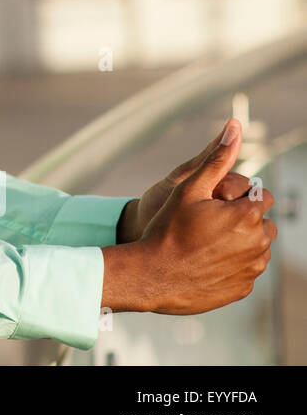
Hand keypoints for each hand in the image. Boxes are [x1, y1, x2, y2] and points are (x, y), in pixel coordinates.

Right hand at [101, 119, 277, 314]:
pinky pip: (246, 270)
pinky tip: (205, 261)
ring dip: (239, 242)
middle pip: (262, 223)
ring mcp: (252, 269)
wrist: (152, 276)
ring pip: (256, 247)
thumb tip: (235, 126)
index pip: (261, 197)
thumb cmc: (167, 229)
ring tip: (204, 243)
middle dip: (242, 220)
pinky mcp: (244, 288)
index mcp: (248, 215)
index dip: (238, 197)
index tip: (215, 203)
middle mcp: (258, 243)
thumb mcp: (188, 188)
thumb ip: (216, 157)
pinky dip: (231, 265)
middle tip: (208, 223)